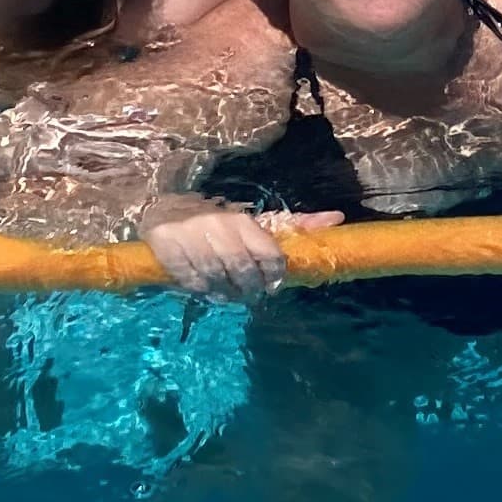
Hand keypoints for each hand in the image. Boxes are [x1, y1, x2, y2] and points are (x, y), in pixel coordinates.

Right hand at [140, 200, 341, 303]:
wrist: (166, 207)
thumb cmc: (219, 220)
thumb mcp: (255, 221)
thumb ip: (296, 223)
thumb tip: (336, 218)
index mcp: (242, 219)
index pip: (268, 255)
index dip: (273, 276)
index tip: (271, 284)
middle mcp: (216, 224)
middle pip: (242, 271)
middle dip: (249, 289)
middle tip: (249, 294)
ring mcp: (189, 235)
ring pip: (215, 278)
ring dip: (225, 293)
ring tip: (228, 294)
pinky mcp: (165, 245)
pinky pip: (189, 279)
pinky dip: (201, 290)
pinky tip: (207, 290)